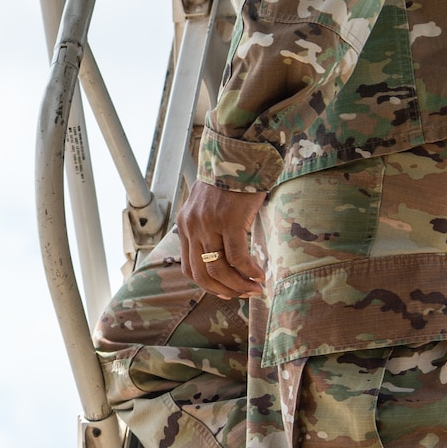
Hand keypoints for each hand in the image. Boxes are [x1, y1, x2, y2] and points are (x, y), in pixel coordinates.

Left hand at [177, 181, 266, 297]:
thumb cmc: (231, 180)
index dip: (208, 285)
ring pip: (220, 269)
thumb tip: (226, 255)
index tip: (227, 291)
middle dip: (225, 290)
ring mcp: (209, 224)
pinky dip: (249, 271)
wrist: (239, 153)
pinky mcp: (228, 220)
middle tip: (244, 294)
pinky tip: (260, 274)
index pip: (189, 267)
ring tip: (255, 288)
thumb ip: (210, 227)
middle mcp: (192, 226)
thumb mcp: (210, 205)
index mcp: (186, 225)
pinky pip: (238, 257)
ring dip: (239, 284)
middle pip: (203, 273)